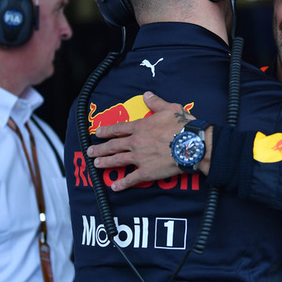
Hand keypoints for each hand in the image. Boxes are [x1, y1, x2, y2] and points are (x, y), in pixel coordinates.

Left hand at [86, 92, 202, 190]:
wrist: (191, 144)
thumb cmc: (183, 126)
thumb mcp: (170, 108)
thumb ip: (156, 102)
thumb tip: (147, 95)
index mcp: (141, 127)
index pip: (119, 128)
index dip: (106, 131)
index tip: (97, 133)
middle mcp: (136, 142)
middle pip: (113, 145)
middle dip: (100, 149)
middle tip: (90, 152)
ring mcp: (139, 158)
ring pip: (117, 160)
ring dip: (105, 163)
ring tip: (96, 165)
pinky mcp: (146, 171)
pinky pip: (131, 178)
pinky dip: (122, 183)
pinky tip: (114, 186)